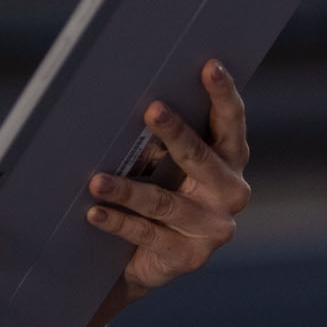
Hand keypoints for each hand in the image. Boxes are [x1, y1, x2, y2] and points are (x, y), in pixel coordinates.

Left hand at [34, 58, 251, 326]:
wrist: (148, 261)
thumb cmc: (158, 192)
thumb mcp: (165, 164)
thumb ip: (162, 139)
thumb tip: (130, 99)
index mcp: (231, 160)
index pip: (231, 122)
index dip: (223, 94)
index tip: (210, 66)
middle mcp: (231, 192)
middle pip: (201, 158)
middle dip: (176, 133)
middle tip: (152, 109)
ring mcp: (213, 228)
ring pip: (165, 202)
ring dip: (128, 190)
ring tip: (96, 180)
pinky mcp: (189, 257)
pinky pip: (147, 235)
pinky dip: (118, 222)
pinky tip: (94, 212)